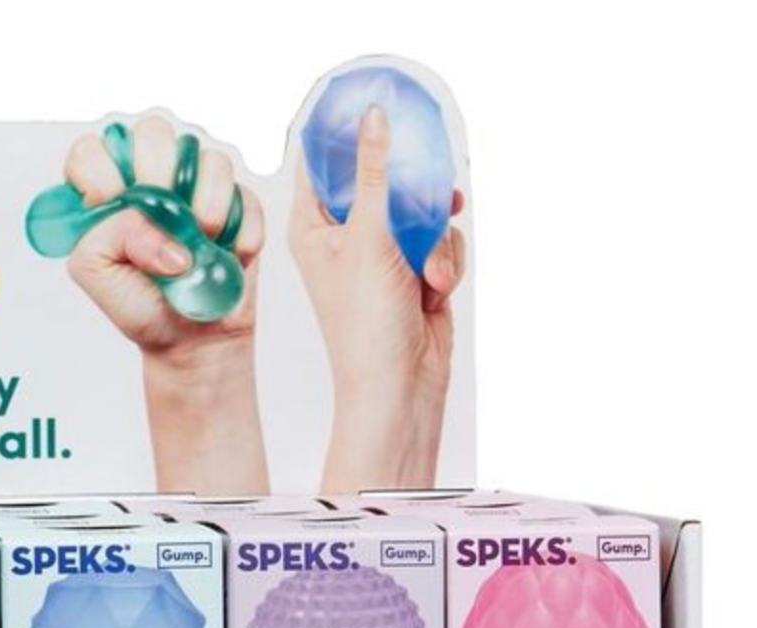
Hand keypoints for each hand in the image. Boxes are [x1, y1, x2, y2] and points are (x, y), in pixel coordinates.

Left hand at [63, 116, 264, 353]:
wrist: (190, 337)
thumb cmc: (138, 303)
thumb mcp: (98, 272)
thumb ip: (108, 235)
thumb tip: (157, 220)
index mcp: (107, 189)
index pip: (93, 150)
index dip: (102, 167)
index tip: (112, 198)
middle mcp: (151, 176)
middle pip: (154, 131)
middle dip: (157, 168)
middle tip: (164, 209)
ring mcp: (197, 185)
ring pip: (206, 157)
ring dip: (205, 201)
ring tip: (200, 241)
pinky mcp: (237, 201)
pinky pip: (243, 193)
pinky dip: (236, 228)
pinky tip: (225, 254)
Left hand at [290, 105, 466, 491]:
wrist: (400, 385)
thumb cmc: (365, 324)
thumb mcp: (369, 238)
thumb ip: (374, 175)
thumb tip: (373, 118)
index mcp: (311, 228)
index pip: (321, 164)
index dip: (345, 136)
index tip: (374, 112)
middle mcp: (343, 237)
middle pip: (382, 180)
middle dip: (411, 192)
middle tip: (428, 191)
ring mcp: (381, 254)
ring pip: (421, 209)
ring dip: (434, 239)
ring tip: (428, 274)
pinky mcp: (414, 270)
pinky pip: (440, 239)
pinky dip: (445, 261)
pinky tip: (437, 288)